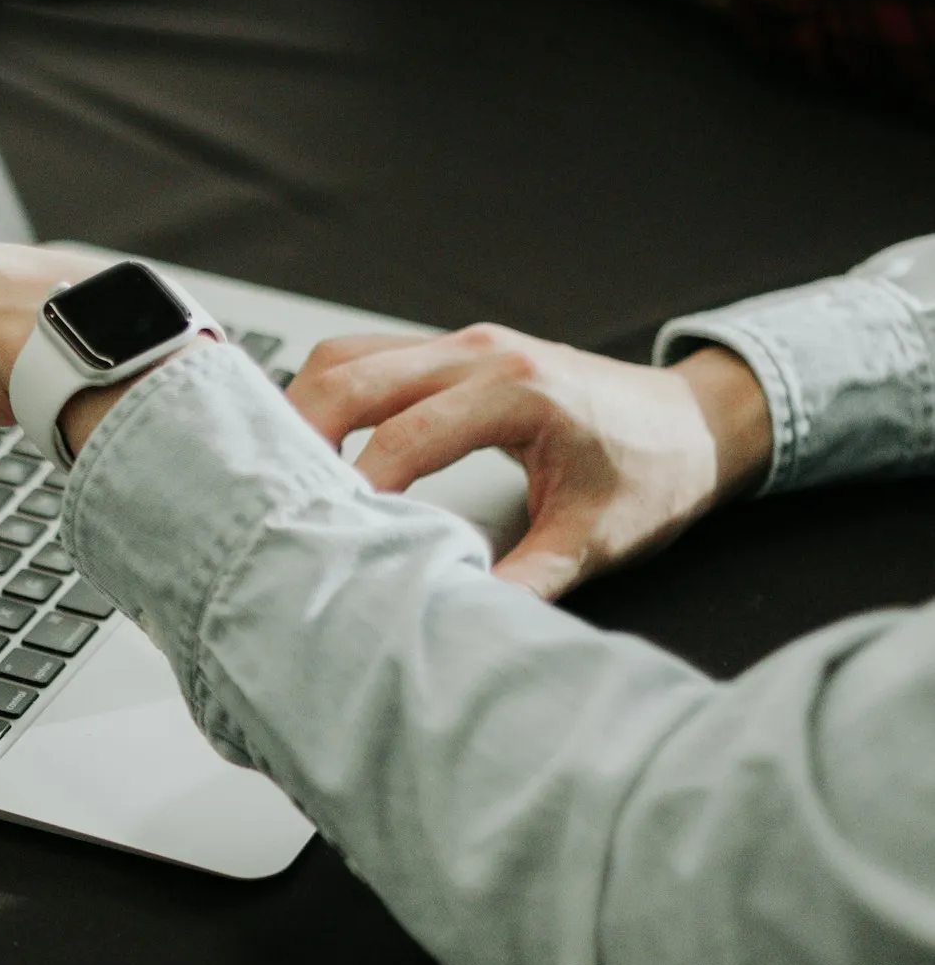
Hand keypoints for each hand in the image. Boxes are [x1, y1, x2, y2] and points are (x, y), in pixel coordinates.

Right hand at [285, 323, 770, 599]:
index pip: (405, 434)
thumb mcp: (595, 539)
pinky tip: (314, 443)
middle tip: (268, 494)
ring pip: (351, 355)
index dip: (357, 486)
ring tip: (279, 470)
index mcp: (518, 390)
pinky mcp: (455, 353)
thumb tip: (457, 619)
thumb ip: (524, 582)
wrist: (696, 423)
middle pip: (354, 374)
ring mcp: (465, 344)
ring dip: (306, 405)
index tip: (327, 532)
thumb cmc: (654, 470)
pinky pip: (371, 357)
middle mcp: (483, 353)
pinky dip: (332, 395)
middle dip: (301, 432)